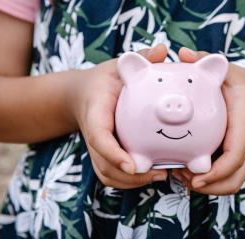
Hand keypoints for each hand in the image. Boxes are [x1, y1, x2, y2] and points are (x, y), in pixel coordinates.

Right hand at [71, 44, 168, 188]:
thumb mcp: (117, 66)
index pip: (99, 136)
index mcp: (95, 112)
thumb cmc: (104, 80)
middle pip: (103, 164)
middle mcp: (94, 134)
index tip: (133, 165)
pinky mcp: (103, 155)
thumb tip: (161, 50)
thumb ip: (138, 57)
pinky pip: (111, 174)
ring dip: (132, 182)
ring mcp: (96, 148)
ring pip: (107, 174)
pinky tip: (154, 175)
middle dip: (129, 175)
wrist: (83, 95)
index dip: (113, 153)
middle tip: (160, 173)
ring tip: (162, 176)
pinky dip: (130, 181)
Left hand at [172, 48, 244, 194]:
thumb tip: (182, 53)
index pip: (234, 157)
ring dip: (208, 188)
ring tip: (183, 176)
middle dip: (209, 187)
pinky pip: (227, 178)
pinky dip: (210, 182)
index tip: (196, 177)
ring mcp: (243, 155)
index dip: (216, 172)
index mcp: (243, 126)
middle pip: (233, 181)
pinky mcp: (237, 159)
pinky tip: (189, 169)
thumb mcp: (231, 72)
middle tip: (182, 176)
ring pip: (231, 184)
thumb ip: (207, 61)